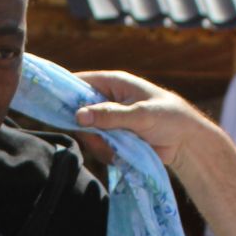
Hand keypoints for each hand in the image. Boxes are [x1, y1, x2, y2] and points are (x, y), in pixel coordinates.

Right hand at [74, 71, 216, 167]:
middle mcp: (107, 101)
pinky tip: (123, 153)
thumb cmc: (168, 117)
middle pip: (77, 111)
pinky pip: (98, 148)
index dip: (63, 91)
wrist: (186, 142)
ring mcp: (108, 122)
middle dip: (85, 127)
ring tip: (120, 145)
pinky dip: (107, 153)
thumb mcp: (139, 114)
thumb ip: (110, 115)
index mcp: (112, 84)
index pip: (79, 82)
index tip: (49, 104)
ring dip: (99, 143)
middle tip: (98, 136)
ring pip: (87, 134)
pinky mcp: (113, 140)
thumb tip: (78, 116)